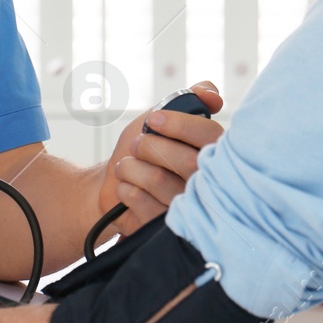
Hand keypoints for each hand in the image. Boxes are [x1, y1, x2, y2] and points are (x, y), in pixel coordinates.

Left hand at [97, 82, 223, 236]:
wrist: (110, 187)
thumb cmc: (142, 152)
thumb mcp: (161, 118)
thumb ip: (187, 100)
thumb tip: (212, 94)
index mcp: (212, 154)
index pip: (211, 135)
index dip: (182, 125)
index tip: (155, 119)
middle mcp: (208, 184)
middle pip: (184, 160)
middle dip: (149, 147)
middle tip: (136, 146)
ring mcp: (189, 210)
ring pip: (157, 179)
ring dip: (131, 168)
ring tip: (128, 168)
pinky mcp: (164, 229)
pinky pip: (140, 200)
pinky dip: (125, 188)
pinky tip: (127, 190)